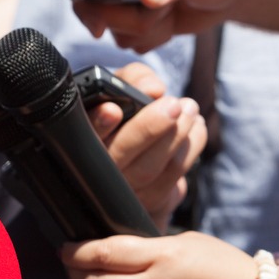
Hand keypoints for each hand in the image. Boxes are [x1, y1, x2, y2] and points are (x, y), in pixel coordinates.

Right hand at [68, 0, 244, 52]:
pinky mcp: (129, 16)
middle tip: (158, 11)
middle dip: (125, 18)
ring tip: (170, 11)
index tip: (99, 21)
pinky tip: (168, 23)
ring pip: (110, 27)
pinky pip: (125, 40)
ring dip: (144, 29)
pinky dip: (150, 38)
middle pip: (90, 4)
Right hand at [87, 63, 206, 226]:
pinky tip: (195, 127)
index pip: (82, 134)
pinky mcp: (149, 200)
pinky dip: (190, 148)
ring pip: (149, 169)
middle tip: (174, 105)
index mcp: (84, 137)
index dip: (98, 124)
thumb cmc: (126, 108)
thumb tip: (153, 89)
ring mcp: (122, 190)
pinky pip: (172, 178)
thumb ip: (133, 78)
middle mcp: (97, 169)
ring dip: (177, 136)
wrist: (138, 146)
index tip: (113, 109)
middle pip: (120, 155)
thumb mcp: (123, 85)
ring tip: (190, 108)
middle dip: (149, 129)